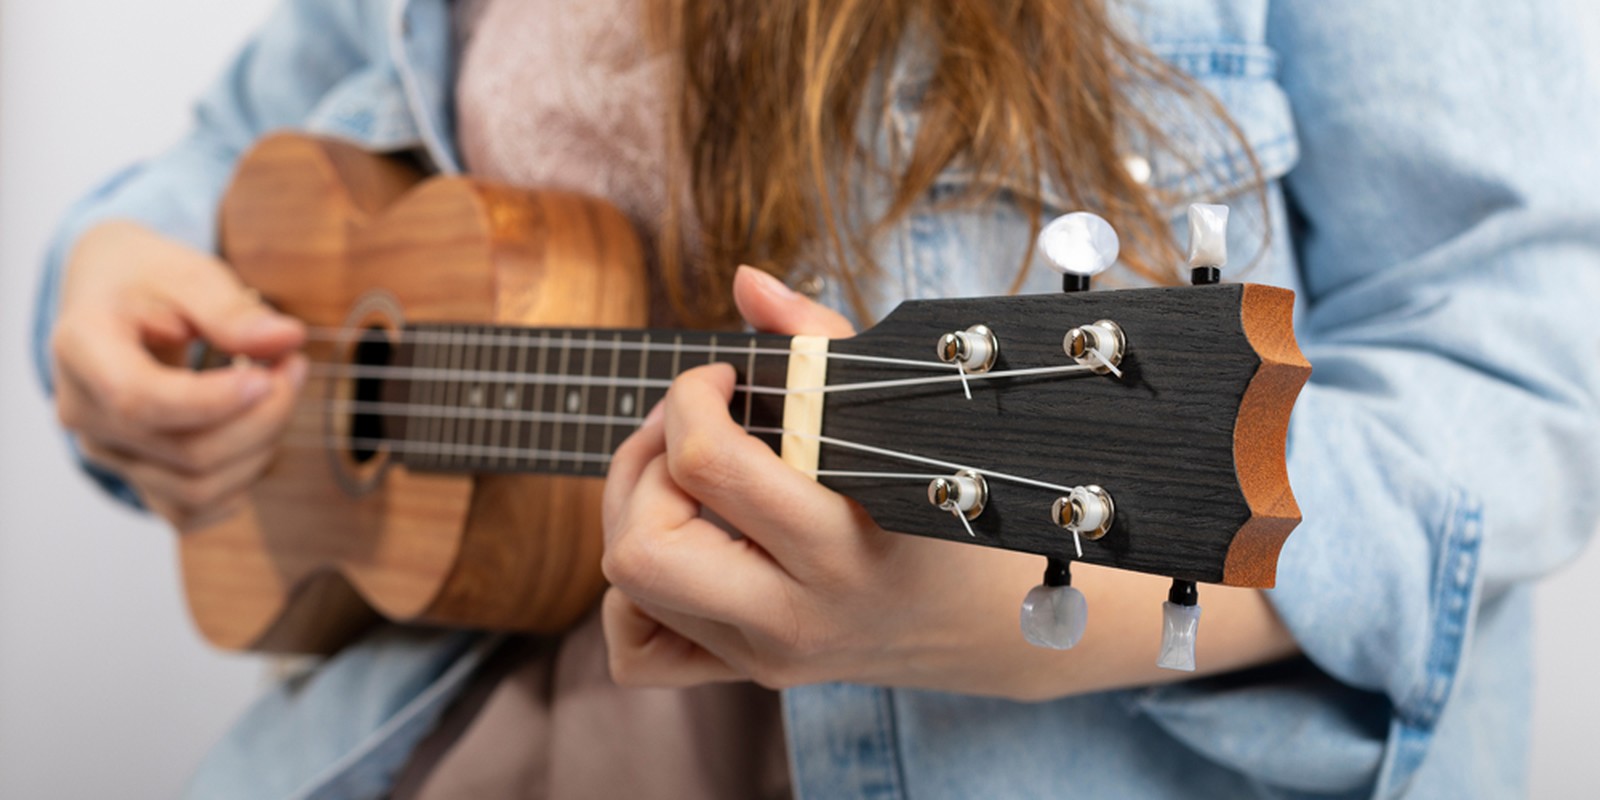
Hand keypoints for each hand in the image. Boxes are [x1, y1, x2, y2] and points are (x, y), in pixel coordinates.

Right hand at [51, 221, 306, 530]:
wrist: (110, 299)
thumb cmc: (147, 280)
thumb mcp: (187, 272)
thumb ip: (232, 309)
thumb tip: (286, 340)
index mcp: (81, 349)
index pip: (141, 400)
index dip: (215, 400)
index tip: (270, 375)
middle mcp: (82, 411)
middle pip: (186, 451)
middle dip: (262, 416)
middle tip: (293, 366)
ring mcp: (106, 452)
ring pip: (197, 487)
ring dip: (261, 447)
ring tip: (279, 390)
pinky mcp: (133, 476)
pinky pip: (189, 511)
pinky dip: (237, 482)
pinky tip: (257, 437)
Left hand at [601, 266, 1296, 699]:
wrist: (986, 624)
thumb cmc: (942, 501)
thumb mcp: (899, 417)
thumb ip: (821, 338)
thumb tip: (747, 282)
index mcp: (840, 545)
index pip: (707, 466)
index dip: (690, 398)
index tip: (722, 379)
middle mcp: (795, 615)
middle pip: (641, 548)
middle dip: (641, 467)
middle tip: (682, 432)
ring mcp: (762, 654)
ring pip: (627, 589)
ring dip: (634, 511)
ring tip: (681, 474)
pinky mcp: (741, 673)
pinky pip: (635, 650)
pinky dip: (631, 597)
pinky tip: (683, 548)